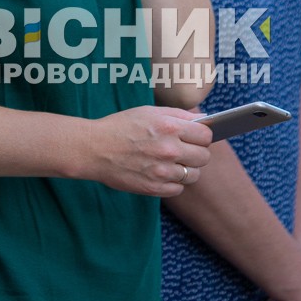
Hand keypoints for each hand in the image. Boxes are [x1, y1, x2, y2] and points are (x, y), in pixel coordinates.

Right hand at [85, 104, 211, 196]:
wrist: (94, 149)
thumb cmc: (120, 126)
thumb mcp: (149, 111)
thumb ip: (179, 115)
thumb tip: (202, 120)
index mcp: (169, 127)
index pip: (206, 136)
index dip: (202, 136)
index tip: (196, 138)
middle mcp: (169, 149)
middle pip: (204, 157)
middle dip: (197, 153)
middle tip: (185, 151)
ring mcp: (162, 171)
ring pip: (193, 175)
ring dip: (186, 169)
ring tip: (172, 163)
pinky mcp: (153, 188)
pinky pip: (178, 188)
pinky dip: (173, 182)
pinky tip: (162, 173)